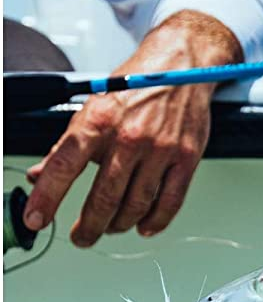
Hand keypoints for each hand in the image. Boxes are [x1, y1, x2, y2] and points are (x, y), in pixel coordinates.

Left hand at [23, 11, 239, 246]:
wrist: (183, 65)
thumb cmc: (137, 85)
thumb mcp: (94, 106)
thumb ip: (67, 145)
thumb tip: (40, 175)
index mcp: (99, 119)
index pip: (64, 165)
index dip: (47, 197)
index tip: (37, 218)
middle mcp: (130, 136)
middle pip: (104, 197)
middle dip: (88, 226)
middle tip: (80, 236)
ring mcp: (161, 149)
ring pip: (136, 205)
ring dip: (119, 225)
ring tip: (110, 227)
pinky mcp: (187, 157)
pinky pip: (169, 201)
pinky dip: (154, 221)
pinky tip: (143, 226)